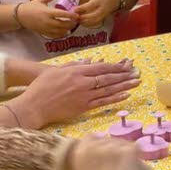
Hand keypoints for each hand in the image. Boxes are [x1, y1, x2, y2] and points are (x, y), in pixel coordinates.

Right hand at [13, 59, 139, 126]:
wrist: (34, 106)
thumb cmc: (41, 87)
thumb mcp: (56, 70)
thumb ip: (73, 65)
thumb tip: (88, 62)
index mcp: (76, 71)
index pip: (100, 67)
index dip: (114, 67)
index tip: (125, 66)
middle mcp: (82, 83)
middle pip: (107, 78)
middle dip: (123, 75)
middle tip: (136, 73)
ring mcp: (84, 96)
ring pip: (108, 90)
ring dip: (124, 86)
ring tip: (136, 83)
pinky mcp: (83, 108)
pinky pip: (102, 102)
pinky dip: (115, 98)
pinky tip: (125, 95)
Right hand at [18, 0, 79, 38]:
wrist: (21, 16)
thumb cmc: (31, 6)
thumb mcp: (41, 0)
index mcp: (47, 12)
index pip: (62, 14)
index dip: (71, 15)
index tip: (77, 14)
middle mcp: (47, 22)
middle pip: (63, 24)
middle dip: (72, 23)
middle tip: (77, 20)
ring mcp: (46, 28)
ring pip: (60, 31)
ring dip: (68, 29)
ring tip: (72, 25)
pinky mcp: (44, 33)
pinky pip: (55, 36)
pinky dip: (62, 34)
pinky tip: (66, 31)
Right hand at [69, 136, 150, 169]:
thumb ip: (96, 161)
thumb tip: (111, 153)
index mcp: (80, 151)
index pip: (92, 137)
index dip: (102, 147)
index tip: (109, 160)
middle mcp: (94, 145)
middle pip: (112, 140)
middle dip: (118, 153)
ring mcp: (111, 146)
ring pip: (126, 145)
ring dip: (130, 159)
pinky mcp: (127, 150)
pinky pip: (138, 150)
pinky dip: (141, 163)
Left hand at [76, 0, 120, 28]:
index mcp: (99, 0)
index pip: (89, 6)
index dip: (81, 9)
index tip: (74, 9)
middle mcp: (101, 9)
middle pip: (91, 16)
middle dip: (82, 18)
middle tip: (74, 17)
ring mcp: (103, 15)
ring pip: (94, 21)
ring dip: (85, 22)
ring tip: (77, 20)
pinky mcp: (104, 18)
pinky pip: (96, 22)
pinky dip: (89, 24)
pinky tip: (83, 22)